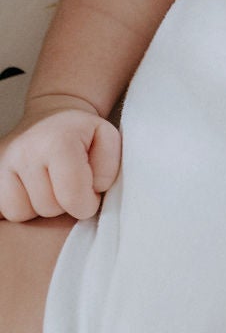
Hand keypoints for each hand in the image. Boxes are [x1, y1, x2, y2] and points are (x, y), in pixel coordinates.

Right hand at [0, 99, 121, 221]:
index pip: (72, 195)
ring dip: (40, 206)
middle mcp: (25, 151)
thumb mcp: (107, 139)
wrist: (50, 118)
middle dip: (64, 203)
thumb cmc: (82, 134)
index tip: (91, 196)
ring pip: (22, 213)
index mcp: (58, 141)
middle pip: (48, 208)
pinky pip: (5, 211)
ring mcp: (3, 162)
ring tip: (50, 185)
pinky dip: (21, 206)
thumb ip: (108, 167)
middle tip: (69, 184)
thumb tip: (91, 191)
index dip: (86, 204)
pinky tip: (32, 189)